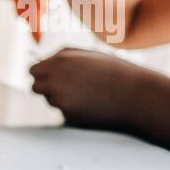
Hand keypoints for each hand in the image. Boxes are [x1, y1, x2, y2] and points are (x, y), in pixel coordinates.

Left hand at [29, 48, 156, 128]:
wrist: (136, 94)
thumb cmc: (113, 72)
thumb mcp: (87, 55)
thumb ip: (62, 57)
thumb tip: (42, 61)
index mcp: (60, 61)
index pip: (33, 71)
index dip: (42, 74)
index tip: (49, 77)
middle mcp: (55, 79)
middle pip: (36, 87)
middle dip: (45, 88)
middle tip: (63, 88)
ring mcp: (60, 98)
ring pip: (49, 100)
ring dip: (60, 98)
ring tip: (87, 94)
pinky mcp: (67, 114)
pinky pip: (63, 111)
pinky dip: (72, 109)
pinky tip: (91, 105)